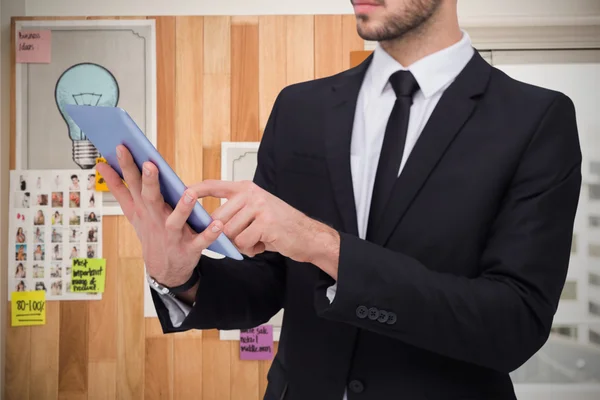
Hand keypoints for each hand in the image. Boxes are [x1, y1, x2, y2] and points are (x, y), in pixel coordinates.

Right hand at [96, 145, 222, 286]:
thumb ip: (118, 188)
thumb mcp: (132, 212)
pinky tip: (218, 224)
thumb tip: (101, 165)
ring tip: (189, 194)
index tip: (122, 147)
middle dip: (149, 183)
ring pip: (176, 221)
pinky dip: (210, 234)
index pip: (132, 184)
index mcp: (143, 209)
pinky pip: (201, 240)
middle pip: (151, 199)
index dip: (126, 166)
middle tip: (149, 165)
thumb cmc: (151, 232)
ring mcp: (173, 235)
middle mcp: (156, 220)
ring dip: (183, 208)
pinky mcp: (190, 248)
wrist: (164, 269)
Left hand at [189, 180, 340, 278]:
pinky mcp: (265, 222)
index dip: (196, 190)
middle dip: (225, 235)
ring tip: (257, 239)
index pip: (214, 186)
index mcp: (246, 188)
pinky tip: (264, 244)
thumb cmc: (278, 225)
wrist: (306, 235)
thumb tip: (208, 224)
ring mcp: (258, 206)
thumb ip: (235, 212)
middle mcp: (251, 194)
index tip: (181, 193)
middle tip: (243, 239)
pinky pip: (243, 242)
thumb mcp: (256, 210)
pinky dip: (251, 249)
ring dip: (241, 243)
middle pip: (218, 219)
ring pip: (230, 233)